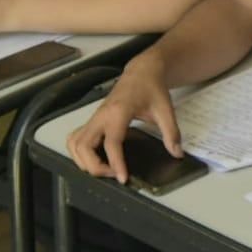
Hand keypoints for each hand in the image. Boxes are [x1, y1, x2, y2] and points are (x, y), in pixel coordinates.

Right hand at [66, 54, 178, 181]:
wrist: (142, 72)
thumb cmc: (151, 88)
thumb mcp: (166, 110)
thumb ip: (172, 132)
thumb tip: (176, 153)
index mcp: (119, 112)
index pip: (111, 143)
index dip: (116, 163)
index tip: (123, 178)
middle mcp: (101, 115)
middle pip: (83, 146)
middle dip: (94, 166)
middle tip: (113, 175)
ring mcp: (94, 117)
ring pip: (75, 143)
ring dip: (83, 161)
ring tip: (103, 170)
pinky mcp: (93, 120)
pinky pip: (76, 138)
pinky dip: (79, 152)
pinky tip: (93, 159)